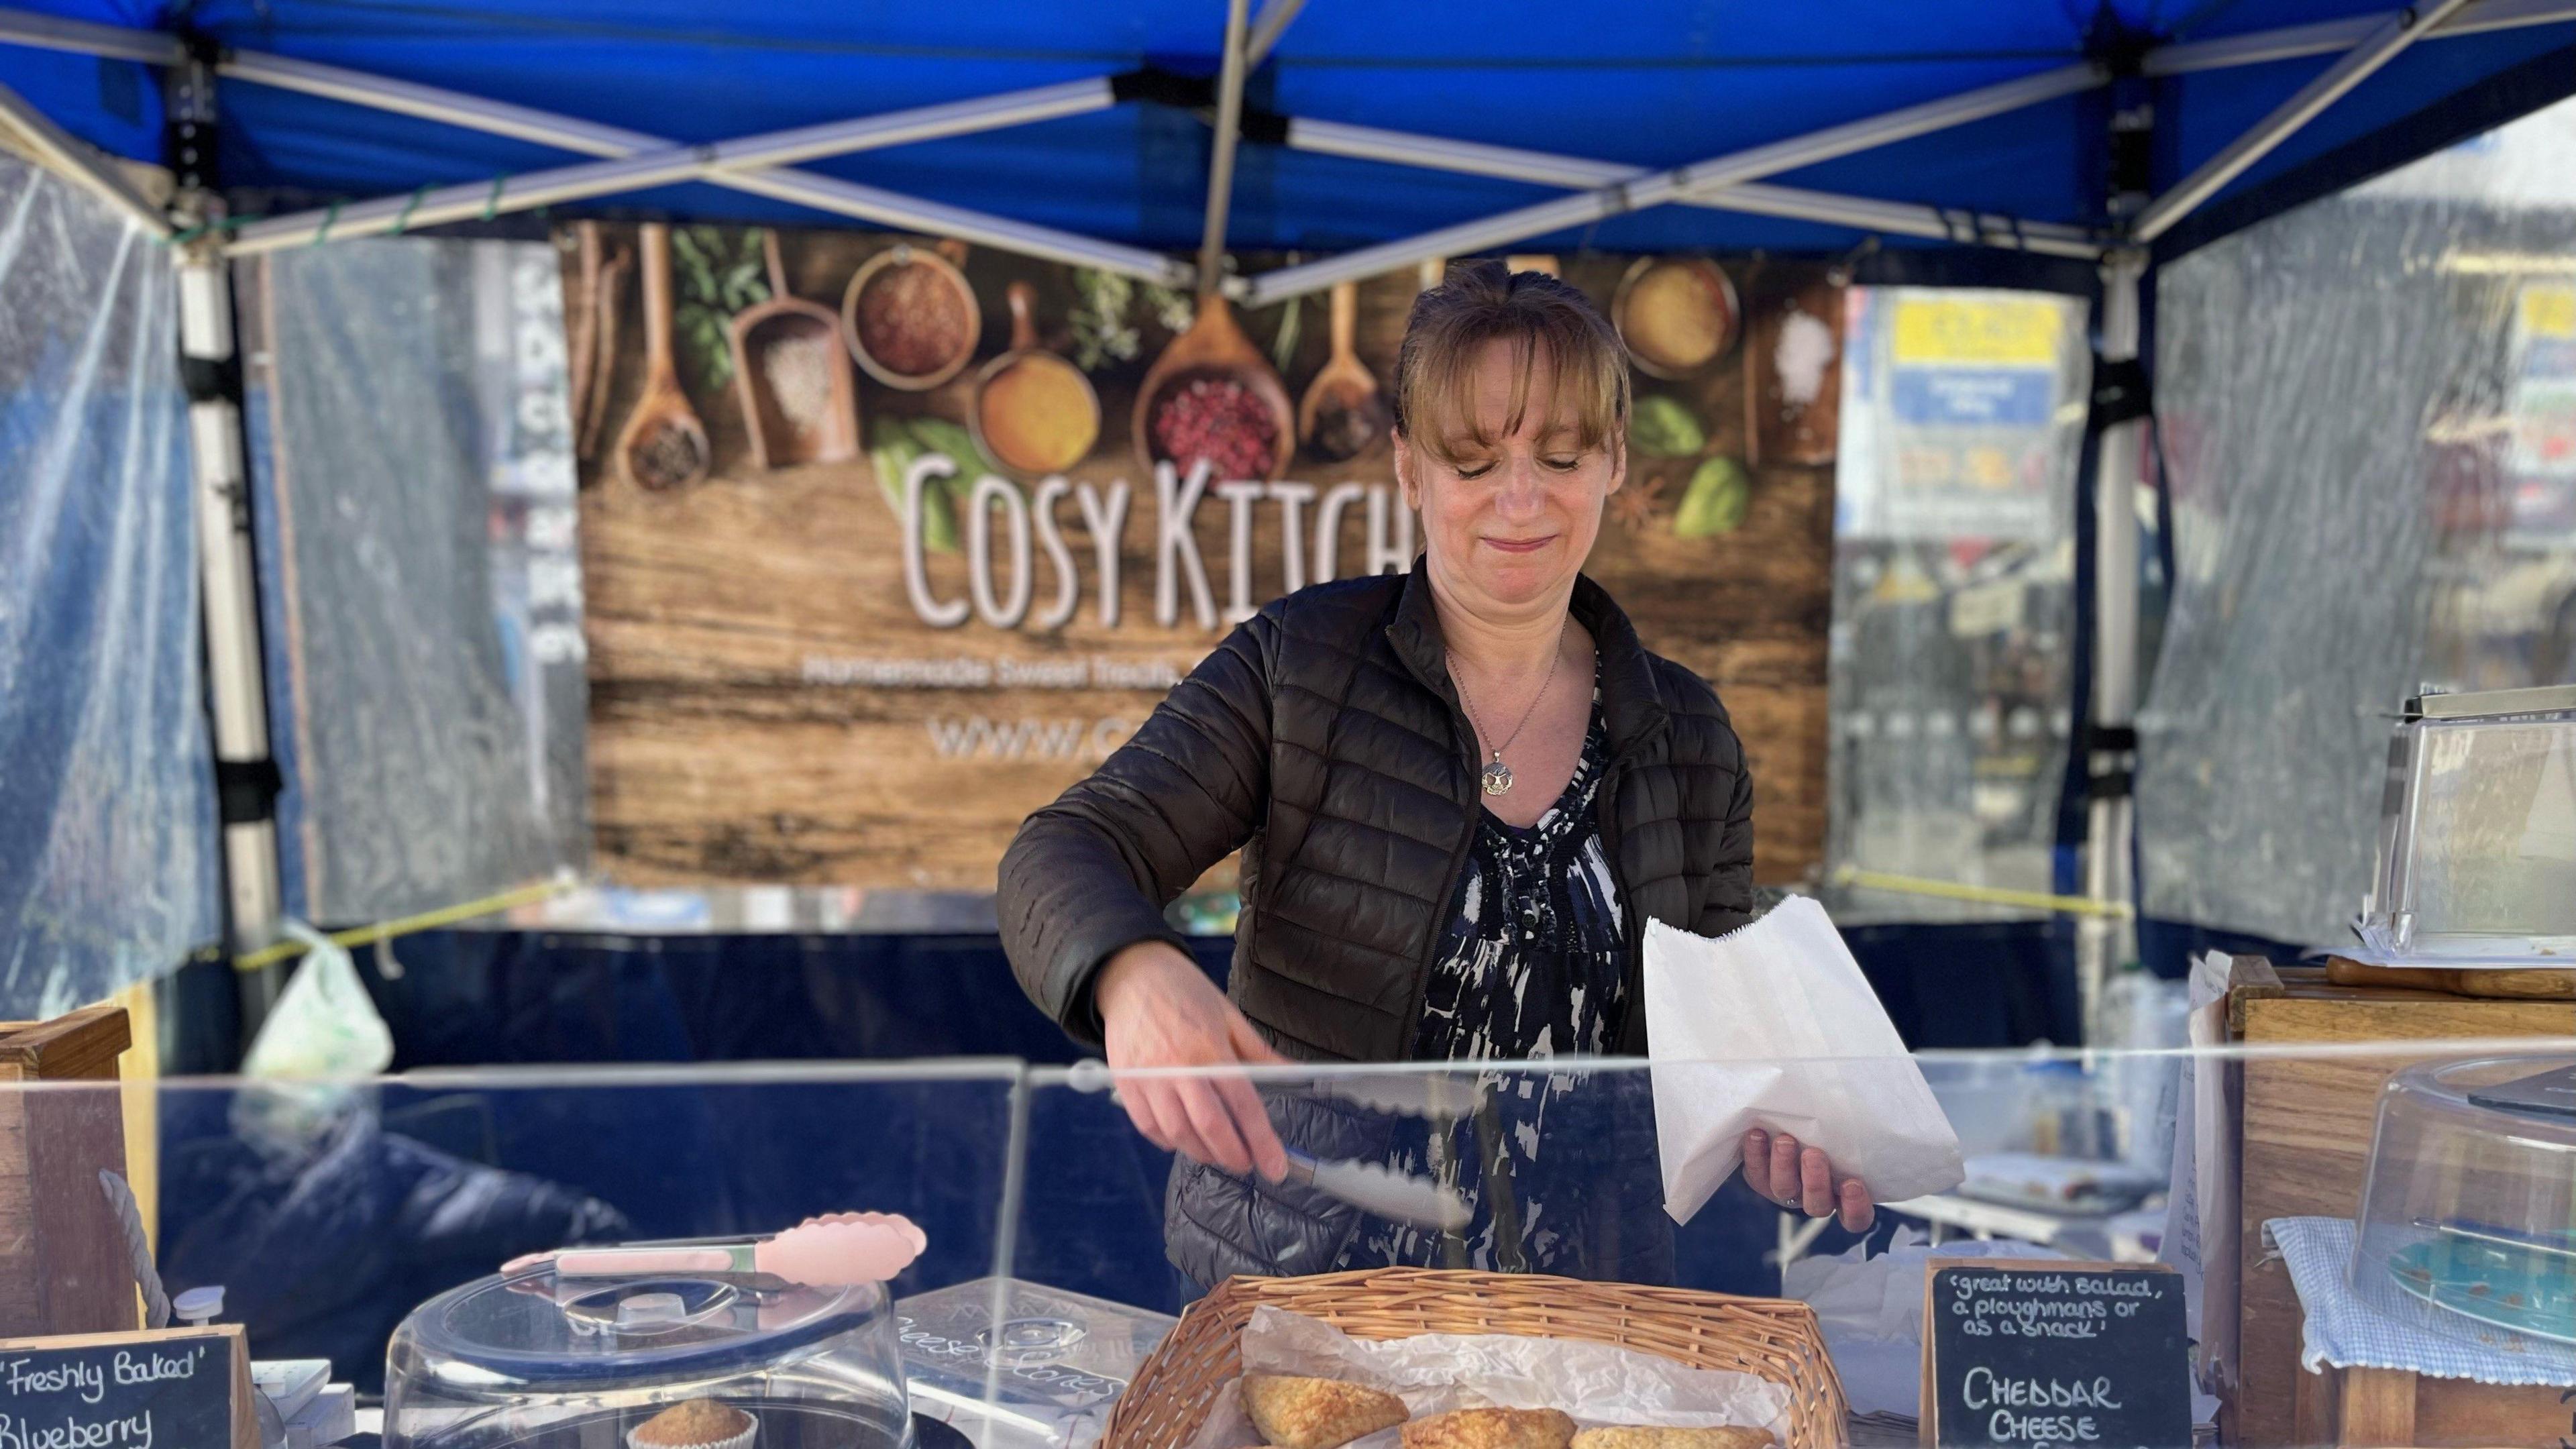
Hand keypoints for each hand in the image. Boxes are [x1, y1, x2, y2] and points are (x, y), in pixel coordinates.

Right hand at [1096, 941, 1290, 1180]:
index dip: (1262, 1141)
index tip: (1275, 1166)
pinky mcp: (1125, 1083)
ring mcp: (1147, 1077)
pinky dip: (1169, 1141)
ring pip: (1177, 1133)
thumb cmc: (1185, 993)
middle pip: (1209, 1126)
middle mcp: (1177, 1066)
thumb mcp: (1229, 1016)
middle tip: (1248, 1164)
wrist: (1132, 975)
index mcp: (1209, 1047)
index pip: (1242, 1104)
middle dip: (1233, 1154)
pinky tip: (1185, 1139)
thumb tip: (1294, 1074)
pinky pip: (1148, 1127)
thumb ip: (1260, 1053)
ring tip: (1220, 1154)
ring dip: (1202, 1152)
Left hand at [1742, 1128, 1874, 1232]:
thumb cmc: (1829, 1128)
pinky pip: (1755, 1174)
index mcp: (1845, 1194)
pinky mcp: (1761, 1178)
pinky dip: (1755, 1155)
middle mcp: (1816, 1196)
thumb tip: (1874, 1099)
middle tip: (1814, 1154)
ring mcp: (1788, 1189)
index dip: (1855, 1208)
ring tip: (1784, 1140)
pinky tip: (1756, 1134)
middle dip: (1815, 1181)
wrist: (1787, 1121)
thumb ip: (1857, 1129)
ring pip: (1784, 1190)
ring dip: (1784, 1166)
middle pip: (1817, 1204)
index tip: (1854, 1184)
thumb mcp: (1847, 1131)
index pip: (1856, 1217)